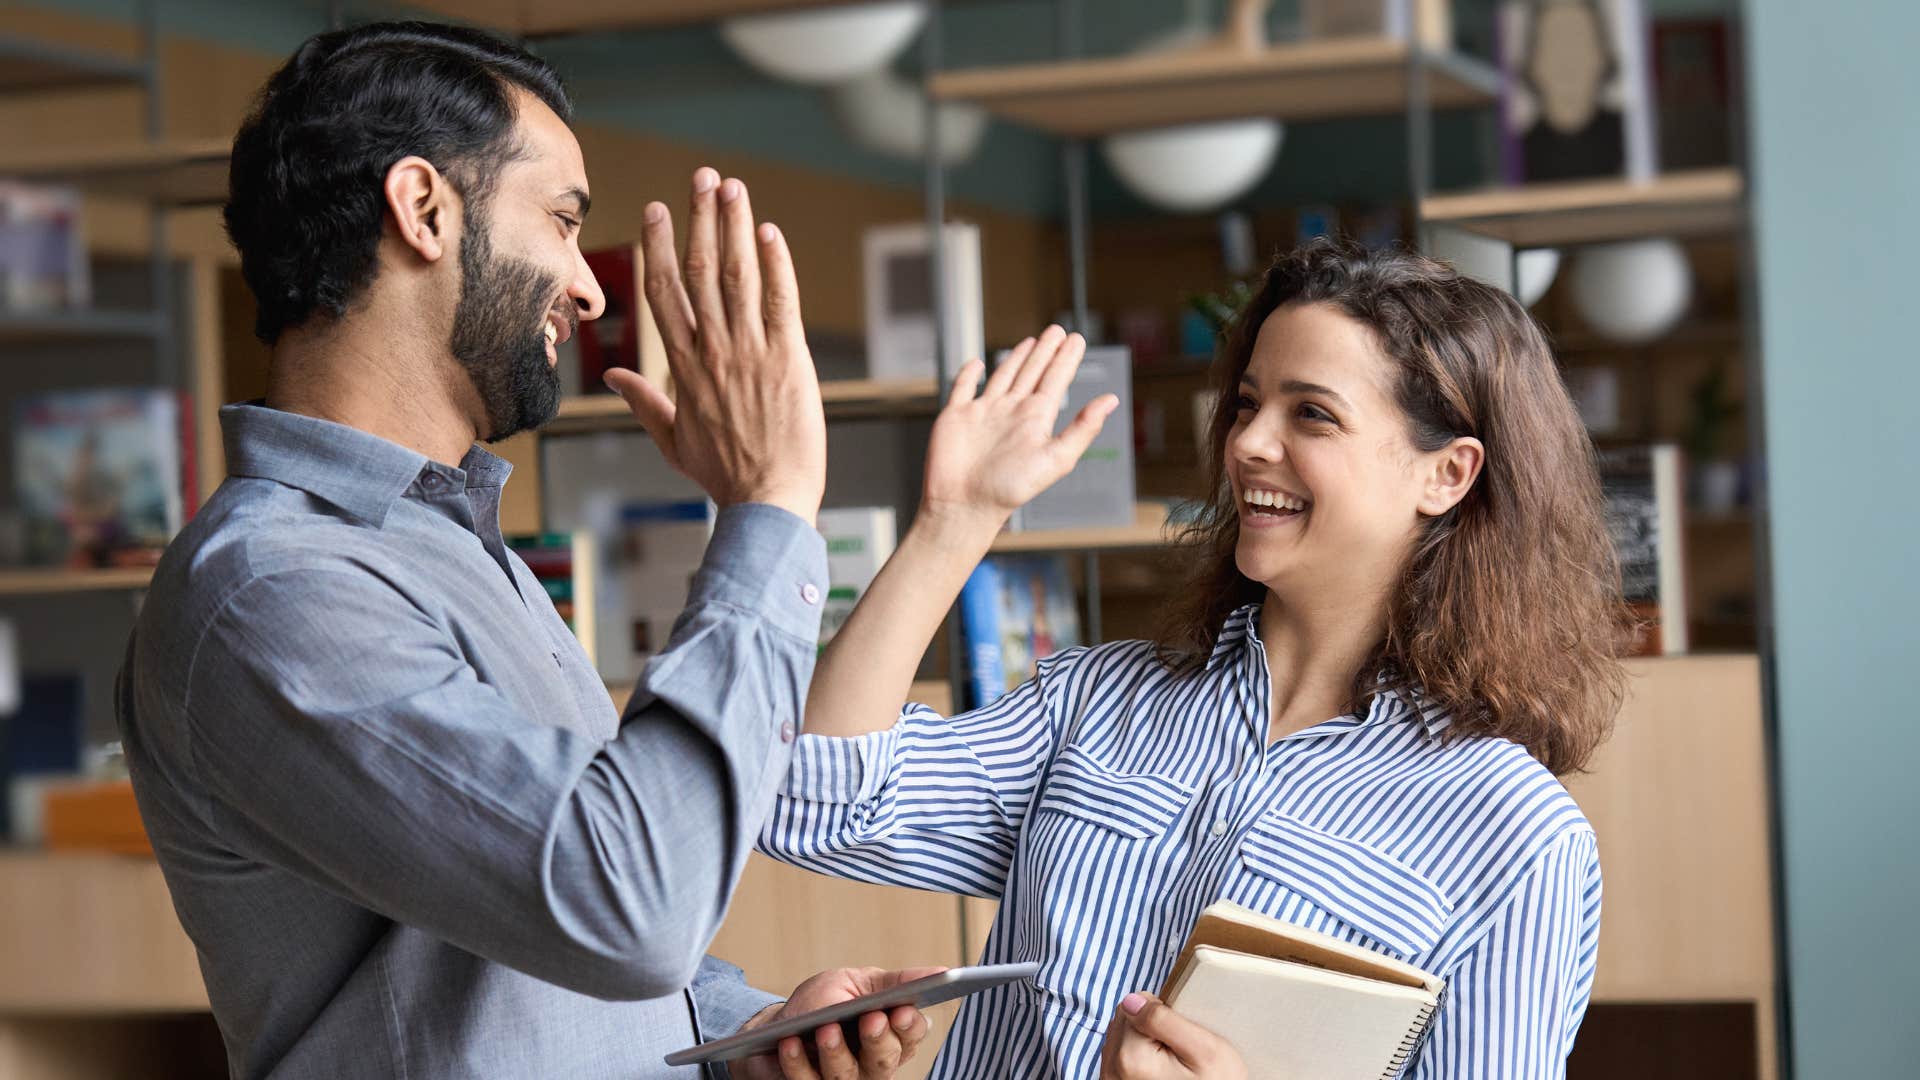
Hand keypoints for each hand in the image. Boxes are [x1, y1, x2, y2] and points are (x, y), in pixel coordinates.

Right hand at [605, 167, 826, 524]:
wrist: (767, 501)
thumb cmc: (725, 475)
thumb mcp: (673, 440)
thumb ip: (644, 402)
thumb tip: (617, 377)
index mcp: (683, 368)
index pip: (664, 294)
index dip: (658, 247)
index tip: (657, 209)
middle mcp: (712, 352)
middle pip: (698, 272)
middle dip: (699, 219)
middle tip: (701, 177)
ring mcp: (751, 353)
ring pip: (737, 277)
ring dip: (734, 227)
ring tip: (732, 187)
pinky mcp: (790, 359)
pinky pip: (781, 301)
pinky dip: (776, 264)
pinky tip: (768, 232)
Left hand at [734, 965, 944, 1079]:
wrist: (779, 1025)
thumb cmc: (826, 1002)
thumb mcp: (859, 983)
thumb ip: (895, 982)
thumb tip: (942, 971)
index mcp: (892, 1034)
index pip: (912, 1035)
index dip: (908, 1026)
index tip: (900, 1011)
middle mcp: (874, 1064)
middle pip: (886, 1060)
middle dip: (879, 1040)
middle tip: (871, 1019)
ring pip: (848, 1076)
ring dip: (837, 1053)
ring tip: (825, 1030)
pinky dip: (798, 1062)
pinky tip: (791, 1043)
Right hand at [918, 324, 1117, 539]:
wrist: (964, 506)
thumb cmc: (1009, 490)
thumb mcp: (1056, 458)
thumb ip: (1082, 428)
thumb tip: (1111, 401)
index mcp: (1035, 419)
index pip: (1056, 380)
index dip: (1067, 358)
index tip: (1077, 339)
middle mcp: (1011, 412)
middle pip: (1033, 372)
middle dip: (1046, 351)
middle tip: (1058, 330)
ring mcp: (984, 413)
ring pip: (1004, 376)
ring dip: (1017, 358)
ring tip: (1031, 341)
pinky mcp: (956, 416)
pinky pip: (963, 388)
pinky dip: (969, 374)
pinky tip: (976, 364)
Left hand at [1099, 993, 1247, 1079]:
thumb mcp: (1204, 1048)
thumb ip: (1163, 1019)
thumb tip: (1132, 999)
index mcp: (1130, 1059)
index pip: (1131, 1006)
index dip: (1159, 1015)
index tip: (1178, 1039)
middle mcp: (1112, 1073)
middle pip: (1122, 1021)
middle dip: (1148, 1030)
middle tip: (1176, 1054)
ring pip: (1119, 1038)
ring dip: (1142, 1045)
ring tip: (1169, 1065)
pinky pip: (1118, 1057)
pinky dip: (1137, 1059)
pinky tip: (1158, 1072)